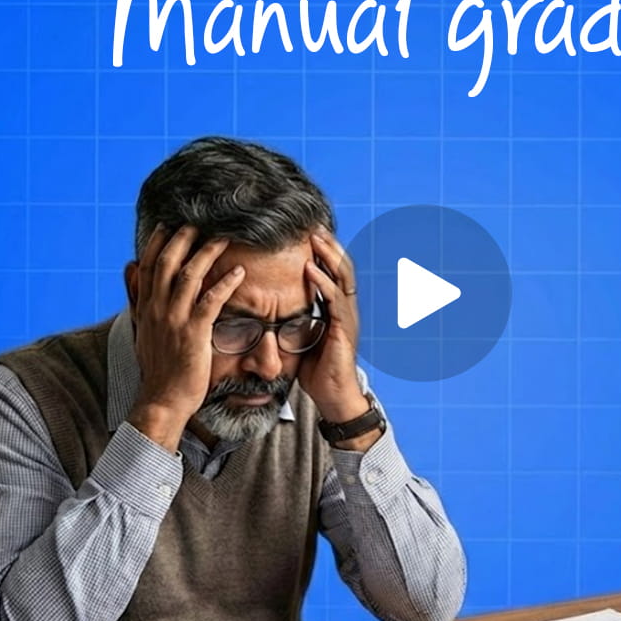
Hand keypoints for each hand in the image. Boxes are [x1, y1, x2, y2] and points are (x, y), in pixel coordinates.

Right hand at [127, 225, 245, 450]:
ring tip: (224, 237)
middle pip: (168, 263)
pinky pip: (211, 300)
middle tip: (199, 220)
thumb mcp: (143, 328)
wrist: (162, 399)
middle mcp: (157, 309)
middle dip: (183, 238)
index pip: (150, 265)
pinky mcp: (193, 333)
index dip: (159, 241)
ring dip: (208, 253)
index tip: (169, 223)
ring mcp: (174, 320)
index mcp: (146, 307)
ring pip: (190, 275)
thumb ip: (138, 297)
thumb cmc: (159, 367)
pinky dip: (225, 283)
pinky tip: (239, 271)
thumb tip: (129, 266)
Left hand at [298, 228, 369, 425]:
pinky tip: (310, 268)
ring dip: (328, 255)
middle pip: (342, 266)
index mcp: (336, 309)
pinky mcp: (344, 329)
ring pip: (343, 277)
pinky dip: (323, 282)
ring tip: (314, 237)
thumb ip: (295, 320)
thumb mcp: (303, 339)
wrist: (334, 397)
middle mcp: (346, 309)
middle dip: (329, 244)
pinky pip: (335, 299)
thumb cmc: (317, 371)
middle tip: (313, 223)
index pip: (333, 271)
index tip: (308, 231)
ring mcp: (348, 317)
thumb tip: (272, 309)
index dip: (324, 251)